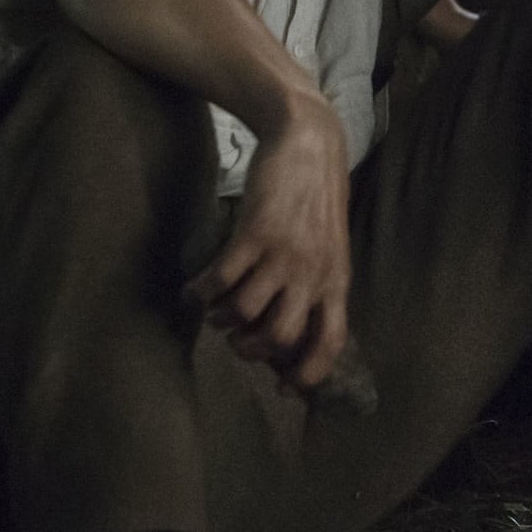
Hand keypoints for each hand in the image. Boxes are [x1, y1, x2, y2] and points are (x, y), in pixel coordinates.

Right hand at [183, 90, 352, 388]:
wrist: (308, 142)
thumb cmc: (315, 199)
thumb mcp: (330, 246)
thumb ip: (316, 283)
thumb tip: (290, 329)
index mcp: (336, 280)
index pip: (330, 342)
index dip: (307, 374)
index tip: (282, 389)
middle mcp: (312, 273)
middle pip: (279, 337)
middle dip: (251, 349)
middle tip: (237, 339)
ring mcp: (283, 254)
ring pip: (245, 312)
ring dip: (223, 319)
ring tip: (217, 309)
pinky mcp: (254, 234)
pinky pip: (221, 280)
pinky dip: (202, 292)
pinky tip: (195, 289)